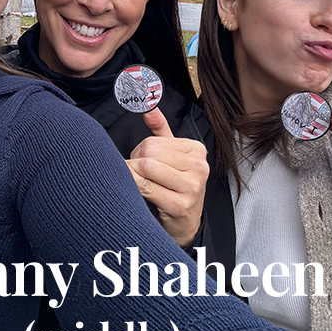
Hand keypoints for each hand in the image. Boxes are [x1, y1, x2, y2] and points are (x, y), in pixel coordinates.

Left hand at [127, 108, 208, 245]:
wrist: (184, 223)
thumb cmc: (174, 188)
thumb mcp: (172, 157)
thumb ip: (160, 130)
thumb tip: (148, 106)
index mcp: (196, 150)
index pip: (153, 141)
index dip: (139, 152)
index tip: (142, 164)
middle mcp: (198, 166)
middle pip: (149, 153)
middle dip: (135, 164)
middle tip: (137, 176)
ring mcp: (192, 186)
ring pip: (146, 168)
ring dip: (133, 176)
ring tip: (137, 184)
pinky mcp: (181, 205)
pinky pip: (146, 188)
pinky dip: (134, 188)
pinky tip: (136, 193)